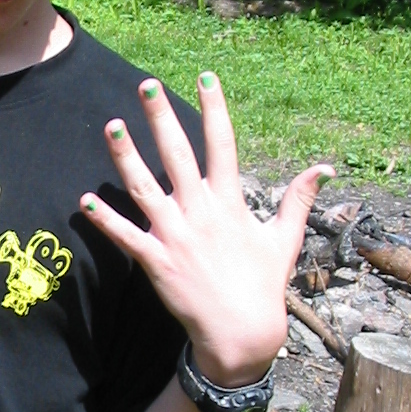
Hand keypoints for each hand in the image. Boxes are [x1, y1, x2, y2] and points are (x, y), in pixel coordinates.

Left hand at [79, 72, 332, 386]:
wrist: (241, 334)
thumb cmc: (263, 286)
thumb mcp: (283, 239)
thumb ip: (298, 200)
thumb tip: (324, 168)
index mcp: (231, 202)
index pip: (222, 144)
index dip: (214, 108)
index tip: (205, 77)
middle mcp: (201, 213)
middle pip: (178, 155)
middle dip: (160, 117)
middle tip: (145, 85)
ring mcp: (176, 236)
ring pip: (145, 188)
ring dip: (125, 157)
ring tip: (110, 126)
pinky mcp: (156, 262)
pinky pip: (126, 237)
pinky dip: (105, 220)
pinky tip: (85, 201)